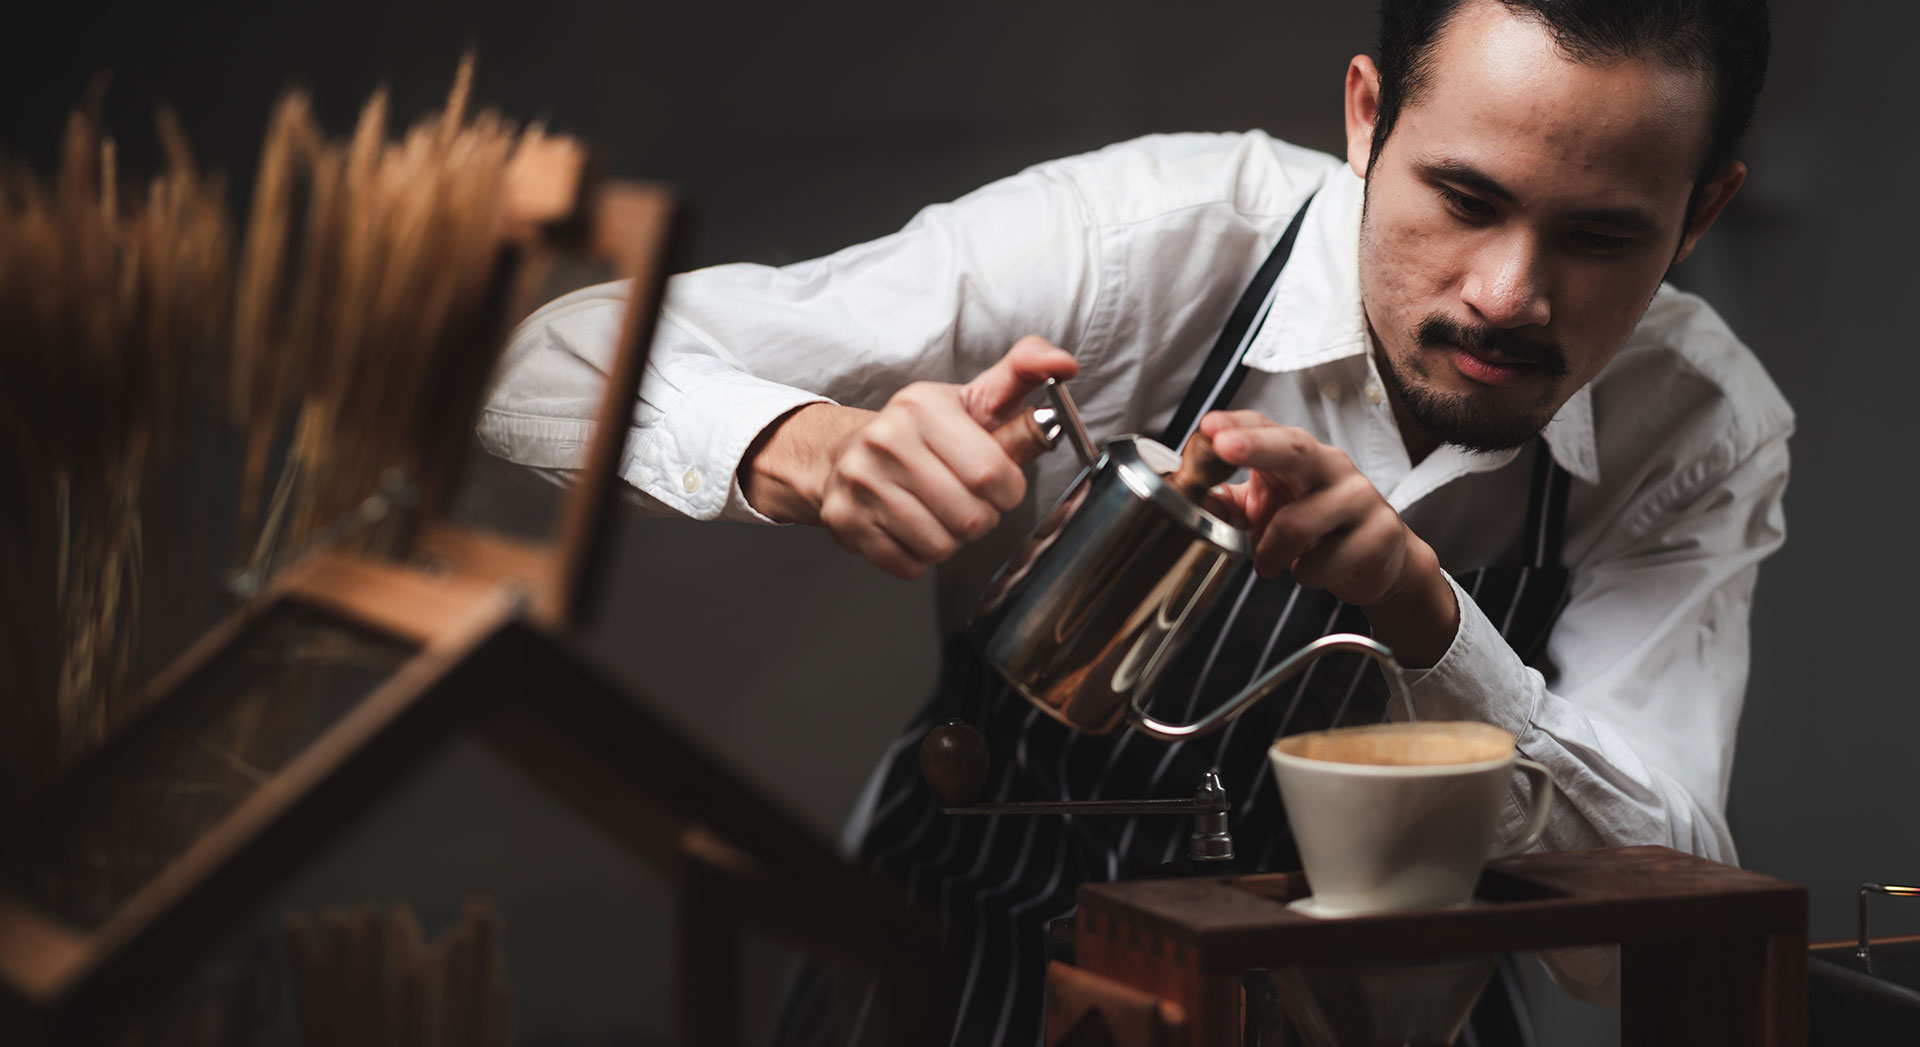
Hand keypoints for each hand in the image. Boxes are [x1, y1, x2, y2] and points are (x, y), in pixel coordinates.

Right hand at [739, 336, 1077, 578]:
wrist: (841, 455)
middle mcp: (885, 441)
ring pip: (941, 546)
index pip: (990, 474)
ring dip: (951, 540)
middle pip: (969, 518)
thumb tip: (1063, 363)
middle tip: (967, 500)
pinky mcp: (847, 522)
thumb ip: (1022, 373)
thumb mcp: (973, 398)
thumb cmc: (921, 433)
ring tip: (938, 513)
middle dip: (981, 518)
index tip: (999, 484)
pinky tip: (911, 528)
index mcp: (922, 407)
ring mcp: (861, 483)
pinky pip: (910, 565)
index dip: (1008, 491)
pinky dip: (919, 557)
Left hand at [1200, 411, 1458, 665]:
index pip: (1265, 426)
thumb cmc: (1317, 527)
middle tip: (1223, 446)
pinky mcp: (1380, 533)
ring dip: (1271, 551)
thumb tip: (1196, 498)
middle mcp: (1328, 465)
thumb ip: (1231, 503)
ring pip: (1300, 522)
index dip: (1236, 424)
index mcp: (1297, 454)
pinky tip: (1310, 571)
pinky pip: (1326, 561)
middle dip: (1255, 446)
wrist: (1381, 559)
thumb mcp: (1268, 511)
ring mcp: (1358, 496)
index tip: (1207, 427)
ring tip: (1268, 564)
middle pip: (1293, 448)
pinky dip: (1306, 574)